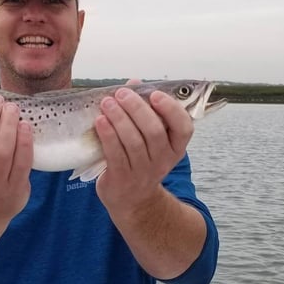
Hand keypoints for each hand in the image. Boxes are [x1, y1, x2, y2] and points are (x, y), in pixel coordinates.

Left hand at [94, 84, 193, 214]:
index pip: (184, 128)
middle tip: (121, 94)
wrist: (132, 201)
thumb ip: (143, 110)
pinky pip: (115, 154)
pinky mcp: (122, 179)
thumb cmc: (139, 159)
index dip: (171, 109)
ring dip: (119, 119)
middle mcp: (163, 160)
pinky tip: (100, 121)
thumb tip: (133, 82)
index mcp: (175, 147)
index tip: (154, 94)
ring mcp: (143, 172)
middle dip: (137, 108)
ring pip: (133, 141)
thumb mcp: (148, 139)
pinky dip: (107, 135)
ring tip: (106, 103)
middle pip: (154, 131)